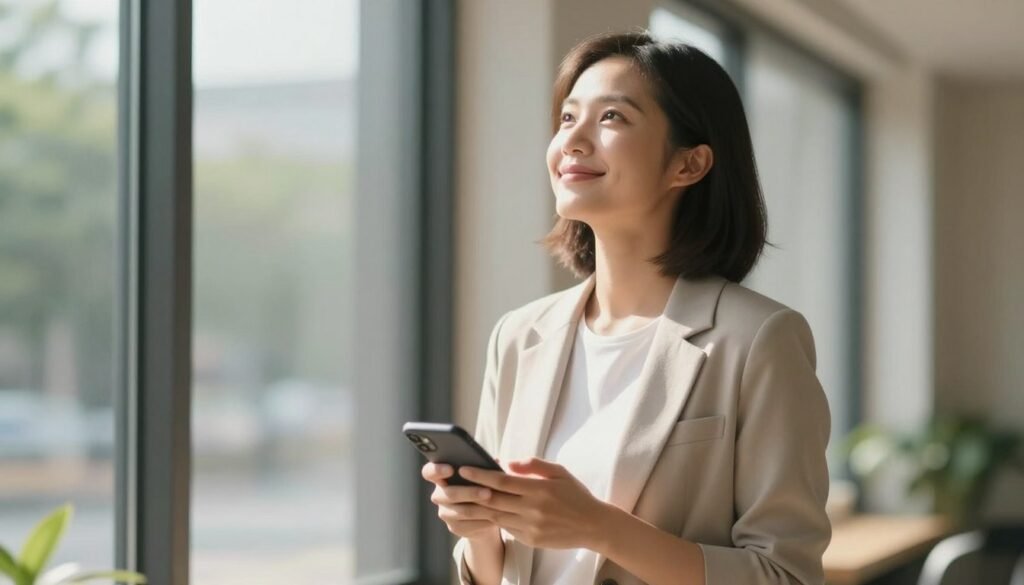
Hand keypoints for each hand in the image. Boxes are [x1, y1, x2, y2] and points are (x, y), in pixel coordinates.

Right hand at [421, 460, 501, 540]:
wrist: (486, 513)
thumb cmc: (483, 484)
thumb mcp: (483, 474)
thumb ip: (483, 467)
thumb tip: (495, 461)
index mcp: (441, 477)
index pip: (429, 472)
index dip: (437, 470)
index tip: (450, 469)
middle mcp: (439, 495)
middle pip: (449, 494)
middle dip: (470, 492)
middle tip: (487, 492)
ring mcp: (445, 512)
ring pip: (461, 511)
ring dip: (480, 508)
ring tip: (496, 504)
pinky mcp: (454, 528)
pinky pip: (468, 525)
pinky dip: (483, 521)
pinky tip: (496, 518)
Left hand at [458, 457, 610, 549]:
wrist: (593, 526)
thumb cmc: (575, 495)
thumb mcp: (559, 472)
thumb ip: (533, 465)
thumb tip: (508, 462)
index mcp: (539, 489)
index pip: (502, 481)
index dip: (480, 475)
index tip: (464, 468)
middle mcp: (532, 509)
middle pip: (493, 500)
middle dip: (471, 491)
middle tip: (454, 484)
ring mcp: (530, 527)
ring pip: (496, 516)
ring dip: (477, 508)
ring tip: (461, 499)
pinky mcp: (530, 540)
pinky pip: (507, 528)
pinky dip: (495, 519)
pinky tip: (485, 512)